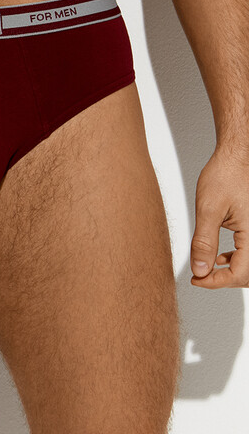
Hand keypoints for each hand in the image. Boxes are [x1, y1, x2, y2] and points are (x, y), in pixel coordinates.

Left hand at [190, 145, 248, 288]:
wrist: (236, 158)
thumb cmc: (225, 175)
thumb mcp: (208, 209)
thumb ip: (204, 242)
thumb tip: (200, 270)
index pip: (240, 274)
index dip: (216, 282)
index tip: (197, 280)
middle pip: (248, 274)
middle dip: (225, 280)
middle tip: (201, 277)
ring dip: (231, 272)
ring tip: (208, 268)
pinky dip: (236, 260)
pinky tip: (220, 257)